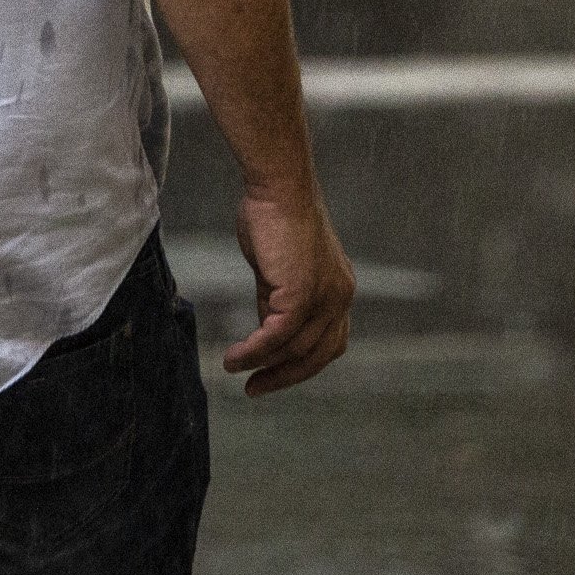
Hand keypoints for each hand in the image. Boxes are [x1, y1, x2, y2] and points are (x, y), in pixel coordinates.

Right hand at [222, 186, 354, 395]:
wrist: (278, 186)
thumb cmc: (274, 216)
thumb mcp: (279, 268)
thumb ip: (277, 300)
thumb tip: (265, 329)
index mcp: (340, 290)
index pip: (329, 342)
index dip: (303, 364)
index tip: (272, 374)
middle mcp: (341, 297)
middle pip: (317, 355)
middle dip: (285, 377)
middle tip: (255, 388)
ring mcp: (325, 297)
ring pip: (295, 349)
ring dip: (262, 365)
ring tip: (233, 368)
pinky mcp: (302, 294)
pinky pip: (276, 336)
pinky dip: (255, 352)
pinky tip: (235, 358)